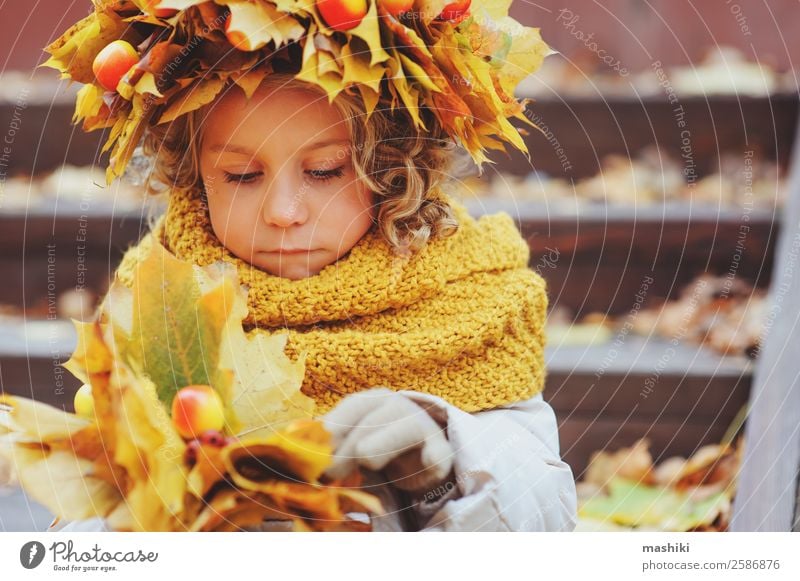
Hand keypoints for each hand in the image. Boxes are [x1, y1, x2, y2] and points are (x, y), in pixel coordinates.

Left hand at [322, 388, 453, 491]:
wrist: (419, 456)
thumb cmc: (376, 445)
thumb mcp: (350, 440)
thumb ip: (329, 442)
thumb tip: (298, 444)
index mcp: (373, 400)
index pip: (352, 407)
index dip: (332, 428)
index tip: (313, 452)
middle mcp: (398, 405)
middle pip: (373, 419)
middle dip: (347, 447)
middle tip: (328, 474)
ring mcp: (421, 425)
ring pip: (404, 430)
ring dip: (381, 448)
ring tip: (365, 463)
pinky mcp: (441, 450)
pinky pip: (438, 452)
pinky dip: (432, 458)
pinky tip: (428, 462)